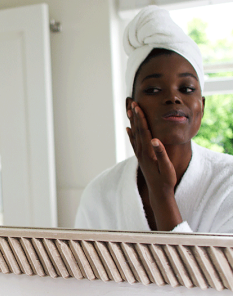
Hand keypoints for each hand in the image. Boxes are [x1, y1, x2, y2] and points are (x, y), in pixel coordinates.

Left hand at [126, 102, 181, 229]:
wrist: (158, 192)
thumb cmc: (166, 180)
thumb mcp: (167, 167)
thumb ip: (161, 153)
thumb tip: (155, 140)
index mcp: (148, 151)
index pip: (144, 131)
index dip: (141, 118)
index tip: (137, 107)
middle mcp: (141, 151)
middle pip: (137, 130)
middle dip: (135, 116)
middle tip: (132, 103)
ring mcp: (140, 154)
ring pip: (134, 134)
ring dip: (132, 122)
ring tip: (129, 111)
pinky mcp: (141, 157)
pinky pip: (134, 142)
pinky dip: (131, 134)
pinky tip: (128, 129)